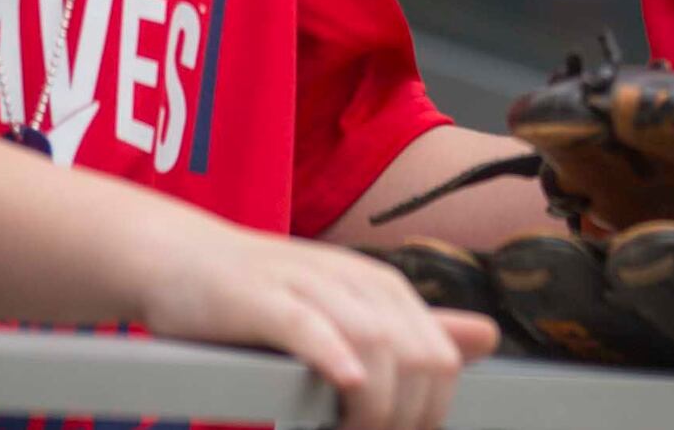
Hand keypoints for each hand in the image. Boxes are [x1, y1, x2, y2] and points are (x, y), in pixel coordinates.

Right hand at [135, 215, 492, 429]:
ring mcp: (313, 287)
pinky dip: (333, 357)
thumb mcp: (348, 308)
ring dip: (373, 408)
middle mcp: (359, 283)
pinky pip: (309, 327)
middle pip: (418, 358)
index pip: (440, 361)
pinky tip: (345, 384)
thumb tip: (489, 337)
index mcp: (386, 291)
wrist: (184, 259)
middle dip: (405, 419)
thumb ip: (414, 330)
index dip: (428, 415)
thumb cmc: (266, 297)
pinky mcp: (264, 298)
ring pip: (374, 346)